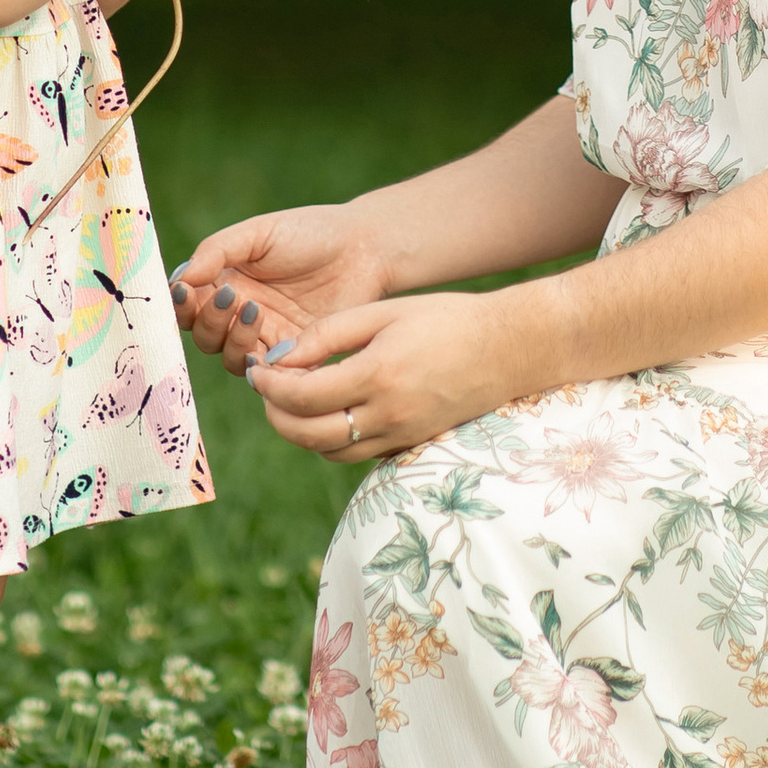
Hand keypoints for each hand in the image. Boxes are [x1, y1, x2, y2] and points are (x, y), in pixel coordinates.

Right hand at [171, 205, 392, 377]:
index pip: (188, 305)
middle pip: (204, 337)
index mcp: (225, 282)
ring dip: (233, 341)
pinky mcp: (295, 358)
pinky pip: (268, 376)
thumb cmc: (311, 232)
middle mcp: (240, 315)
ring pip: (230, 358)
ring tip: (255, 312)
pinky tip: (270, 346)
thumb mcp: (259, 233)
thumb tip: (179, 279)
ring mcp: (267, 338)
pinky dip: (261, 367)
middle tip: (230, 296)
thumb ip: (217, 250)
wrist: (365, 249)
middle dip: (208, 320)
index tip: (185, 291)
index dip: (180, 304)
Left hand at [248, 292, 521, 461]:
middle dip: (276, 415)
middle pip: (308, 435)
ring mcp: (401, 436)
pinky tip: (330, 411)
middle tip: (266, 389)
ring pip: (329, 452)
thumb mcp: (385, 311)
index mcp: (377, 375)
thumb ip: (330, 333)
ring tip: (293, 400)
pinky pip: (357, 455)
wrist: (510, 348)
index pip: (302, 396)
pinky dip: (332, 440)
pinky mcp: (411, 445)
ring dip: (300, 432)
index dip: (269, 386)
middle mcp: (388, 415)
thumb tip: (282, 357)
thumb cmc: (447, 319)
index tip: (258, 369)